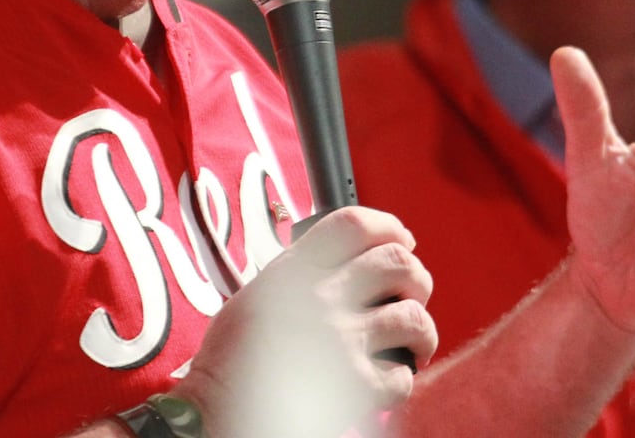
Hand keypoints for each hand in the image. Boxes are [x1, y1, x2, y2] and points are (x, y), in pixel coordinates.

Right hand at [179, 206, 436, 437]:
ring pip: (412, 316)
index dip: (389, 226)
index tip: (402, 237)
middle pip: (396, 261)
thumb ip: (301, 273)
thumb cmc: (232, 359)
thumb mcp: (257, 293)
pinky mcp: (353, 384)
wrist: (213, 410)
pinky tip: (385, 380)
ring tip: (411, 342)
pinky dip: (401, 378)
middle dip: (416, 277)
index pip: (354, 224)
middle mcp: (321, 297)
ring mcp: (340, 340)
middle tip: (412, 294)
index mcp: (295, 271)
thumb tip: (351, 261)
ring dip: (421, 330)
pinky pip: (402, 374)